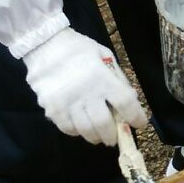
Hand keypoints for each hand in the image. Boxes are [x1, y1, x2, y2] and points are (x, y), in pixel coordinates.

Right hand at [21, 27, 146, 145]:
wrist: (44, 45)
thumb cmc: (78, 49)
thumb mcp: (104, 56)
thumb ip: (117, 79)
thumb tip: (130, 100)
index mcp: (102, 78)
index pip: (125, 103)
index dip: (136, 117)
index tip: (139, 124)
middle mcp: (86, 93)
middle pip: (104, 124)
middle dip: (113, 135)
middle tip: (114, 137)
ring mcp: (67, 103)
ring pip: (85, 130)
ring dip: (95, 136)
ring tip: (98, 136)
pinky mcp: (52, 109)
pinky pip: (68, 128)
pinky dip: (77, 132)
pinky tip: (80, 128)